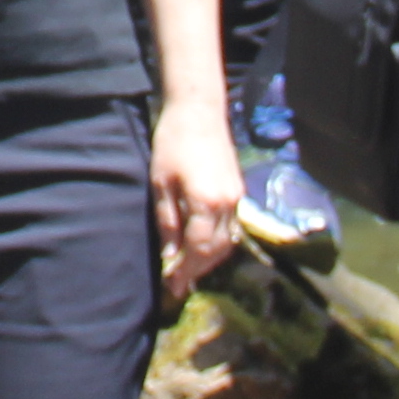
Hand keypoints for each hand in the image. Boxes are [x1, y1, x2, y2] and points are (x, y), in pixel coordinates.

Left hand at [151, 102, 245, 294]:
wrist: (199, 111)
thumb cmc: (173, 142)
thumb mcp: (161, 182)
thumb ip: (167, 221)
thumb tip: (170, 255)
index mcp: (206, 203)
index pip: (198, 250)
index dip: (185, 271)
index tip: (172, 287)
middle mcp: (227, 204)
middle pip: (216, 250)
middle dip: (197, 270)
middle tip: (178, 284)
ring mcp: (237, 197)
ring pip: (228, 241)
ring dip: (210, 259)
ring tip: (189, 270)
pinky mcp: (238, 191)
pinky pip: (232, 227)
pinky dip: (219, 243)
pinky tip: (203, 246)